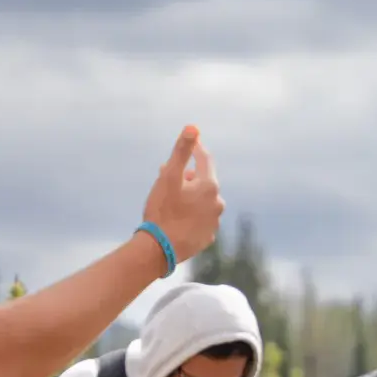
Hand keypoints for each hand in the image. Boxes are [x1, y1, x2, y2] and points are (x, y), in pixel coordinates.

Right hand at [142, 127, 222, 263]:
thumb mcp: (169, 177)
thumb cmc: (162, 210)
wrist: (159, 248)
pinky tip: (177, 218)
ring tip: (171, 199)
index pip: (205, 160)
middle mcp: (217, 203)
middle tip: (168, 175)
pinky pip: (200, 218)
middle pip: (203, 182)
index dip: (196, 149)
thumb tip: (193, 127)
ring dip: (189, 196)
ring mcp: (214, 222)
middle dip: (188, 176)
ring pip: (201, 202)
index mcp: (209, 186)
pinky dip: (190, 214)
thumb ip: (182, 151)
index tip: (191, 142)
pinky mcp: (208, 237)